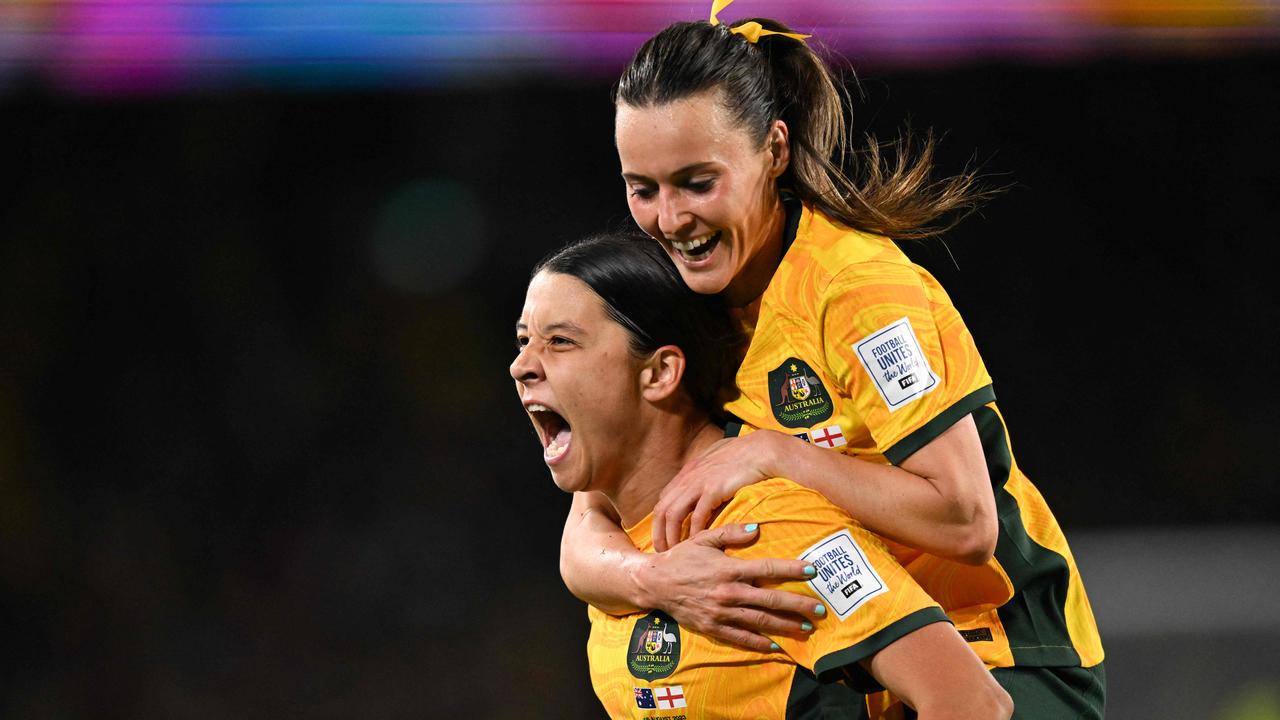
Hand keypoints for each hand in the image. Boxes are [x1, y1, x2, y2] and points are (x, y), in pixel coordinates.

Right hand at [635, 524, 823, 651]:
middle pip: (770, 599)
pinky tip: (776, 647)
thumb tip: (758, 528)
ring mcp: (721, 613)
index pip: (767, 568)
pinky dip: (759, 644)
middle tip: (820, 609)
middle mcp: (728, 592)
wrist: (654, 583)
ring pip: (760, 621)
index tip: (813, 570)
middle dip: (798, 605)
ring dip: (785, 625)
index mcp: (729, 568)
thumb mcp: (704, 539)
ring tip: (806, 628)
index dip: (791, 569)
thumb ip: (731, 533)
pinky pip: (741, 638)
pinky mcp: (713, 627)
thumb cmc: (682, 558)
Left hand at [652, 432, 784, 551]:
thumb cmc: (744, 454)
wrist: (762, 449)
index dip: (661, 519)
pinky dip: (694, 532)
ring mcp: (699, 483)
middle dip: (658, 532)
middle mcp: (688, 477)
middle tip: (662, 550)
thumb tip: (706, 479)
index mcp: (688, 471)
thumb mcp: (717, 458)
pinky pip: (697, 516)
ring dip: (672, 535)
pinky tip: (696, 543)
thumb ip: (707, 470)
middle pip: (662, 508)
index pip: (664, 498)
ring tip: (674, 551)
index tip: (664, 535)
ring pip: (673, 514)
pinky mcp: (713, 489)